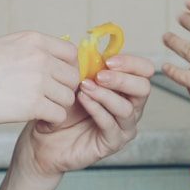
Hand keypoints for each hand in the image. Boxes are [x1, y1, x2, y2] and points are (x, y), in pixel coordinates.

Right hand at [0, 31, 78, 128]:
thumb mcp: (3, 47)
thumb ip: (29, 51)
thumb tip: (51, 61)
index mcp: (33, 40)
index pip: (71, 53)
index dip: (66, 69)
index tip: (54, 80)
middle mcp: (40, 57)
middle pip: (73, 77)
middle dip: (62, 90)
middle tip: (46, 99)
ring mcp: (38, 80)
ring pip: (68, 98)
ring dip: (56, 106)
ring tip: (38, 110)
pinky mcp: (33, 104)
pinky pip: (59, 115)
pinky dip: (50, 121)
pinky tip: (36, 120)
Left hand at [18, 53, 154, 178]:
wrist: (45, 138)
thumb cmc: (62, 108)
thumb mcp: (74, 81)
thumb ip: (87, 65)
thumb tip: (89, 46)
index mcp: (125, 87)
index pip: (144, 71)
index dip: (131, 63)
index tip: (109, 60)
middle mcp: (130, 106)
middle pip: (144, 88)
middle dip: (122, 78)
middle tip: (100, 75)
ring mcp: (123, 126)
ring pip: (127, 108)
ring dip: (105, 94)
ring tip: (85, 87)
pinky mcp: (113, 143)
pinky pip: (111, 124)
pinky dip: (97, 109)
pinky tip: (83, 100)